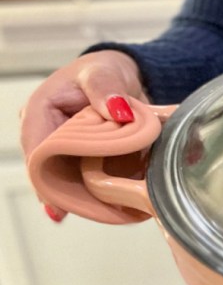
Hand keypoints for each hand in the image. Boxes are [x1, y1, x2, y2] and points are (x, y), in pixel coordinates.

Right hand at [19, 50, 149, 221]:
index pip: (36, 150)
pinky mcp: (86, 157)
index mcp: (40, 112)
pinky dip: (99, 189)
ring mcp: (67, 148)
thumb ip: (106, 89)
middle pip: (51, 170)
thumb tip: (116, 109)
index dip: (44, 178)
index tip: (56, 202)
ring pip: (69, 178)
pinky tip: (110, 206)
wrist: (125, 75)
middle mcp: (48, 133)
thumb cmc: (104, 70)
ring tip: (101, 213)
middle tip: (84, 213)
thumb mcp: (102, 72)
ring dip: (84, 195)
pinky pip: (88, 177)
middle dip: (65, 193)